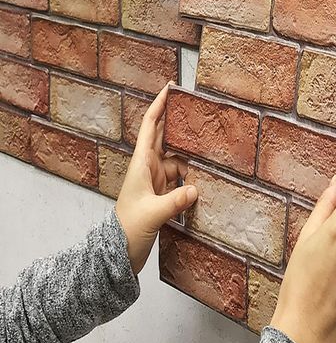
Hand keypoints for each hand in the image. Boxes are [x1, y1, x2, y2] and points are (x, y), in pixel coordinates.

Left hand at [116, 83, 197, 274]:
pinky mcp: (163, 195)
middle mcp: (149, 167)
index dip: (160, 105)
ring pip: (178, 160)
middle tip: (201, 114)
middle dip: (181, 126)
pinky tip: (204, 180)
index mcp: (141, 163)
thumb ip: (174, 202)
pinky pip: (181, 179)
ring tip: (211, 153)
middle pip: (167, 138)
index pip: (152, 126)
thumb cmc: (127, 230)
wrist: (118, 254)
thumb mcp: (152, 214)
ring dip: (191, 158)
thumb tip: (195, 189)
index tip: (171, 88)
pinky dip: (192, 178)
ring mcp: (157, 181)